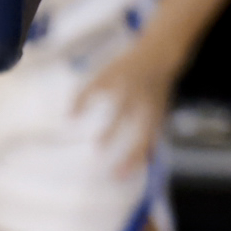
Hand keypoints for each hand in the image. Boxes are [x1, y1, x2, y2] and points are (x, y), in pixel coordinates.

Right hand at [72, 34, 183, 175]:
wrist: (159, 54)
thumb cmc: (157, 91)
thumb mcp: (159, 113)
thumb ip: (152, 137)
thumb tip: (145, 164)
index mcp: (151, 113)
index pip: (143, 140)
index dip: (131, 159)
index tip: (116, 176)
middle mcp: (138, 99)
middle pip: (124, 117)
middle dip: (110, 132)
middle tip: (95, 149)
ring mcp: (123, 84)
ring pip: (107, 100)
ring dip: (91, 110)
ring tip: (75, 128)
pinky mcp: (110, 73)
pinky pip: (93, 87)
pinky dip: (80, 99)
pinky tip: (70, 113)